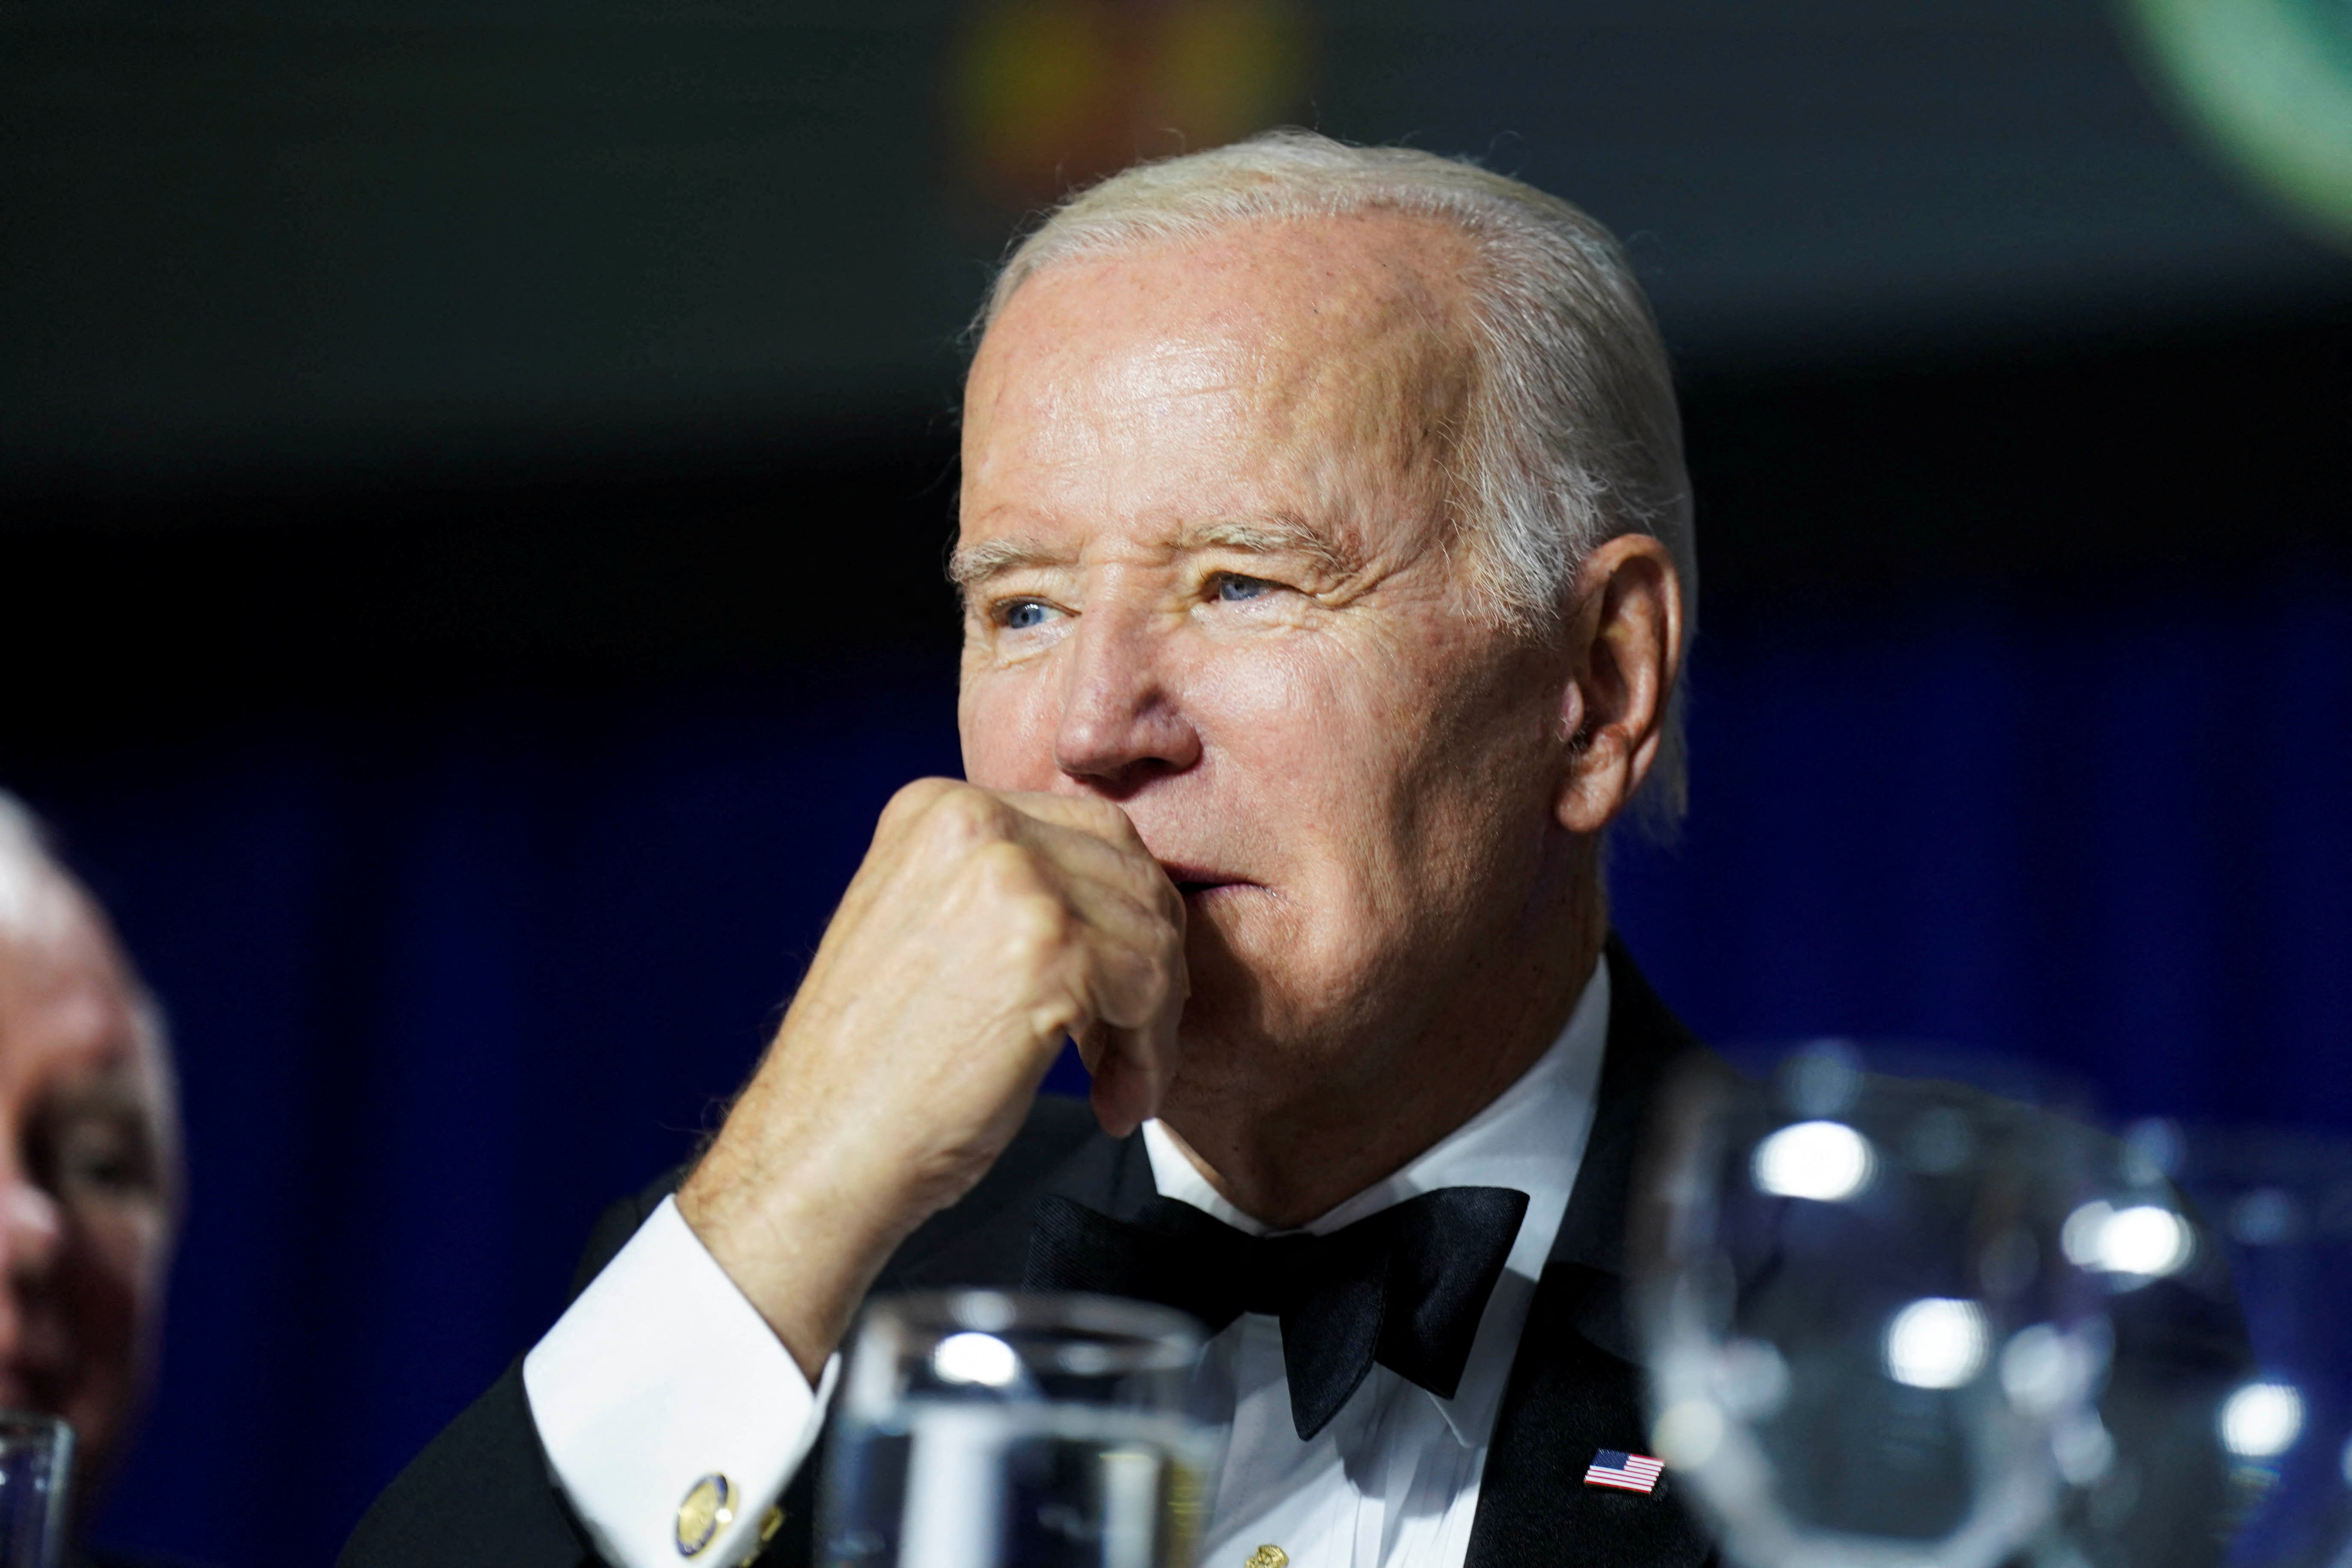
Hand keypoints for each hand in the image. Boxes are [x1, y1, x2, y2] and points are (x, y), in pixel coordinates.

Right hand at [676, 779, 1186, 1377]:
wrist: (819, 1150)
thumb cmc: (875, 1068)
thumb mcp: (929, 931)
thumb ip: (1005, 891)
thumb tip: (1125, 902)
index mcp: (941, 808)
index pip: (1093, 834)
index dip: (1125, 917)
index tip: (1121, 989)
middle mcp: (976, 823)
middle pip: (1133, 878)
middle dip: (1150, 967)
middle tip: (1129, 1046)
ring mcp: (1016, 881)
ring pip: (1151, 938)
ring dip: (1151, 1025)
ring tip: (1117, 1087)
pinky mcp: (1052, 950)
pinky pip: (1153, 993)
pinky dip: (1149, 1059)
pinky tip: (1113, 1105)